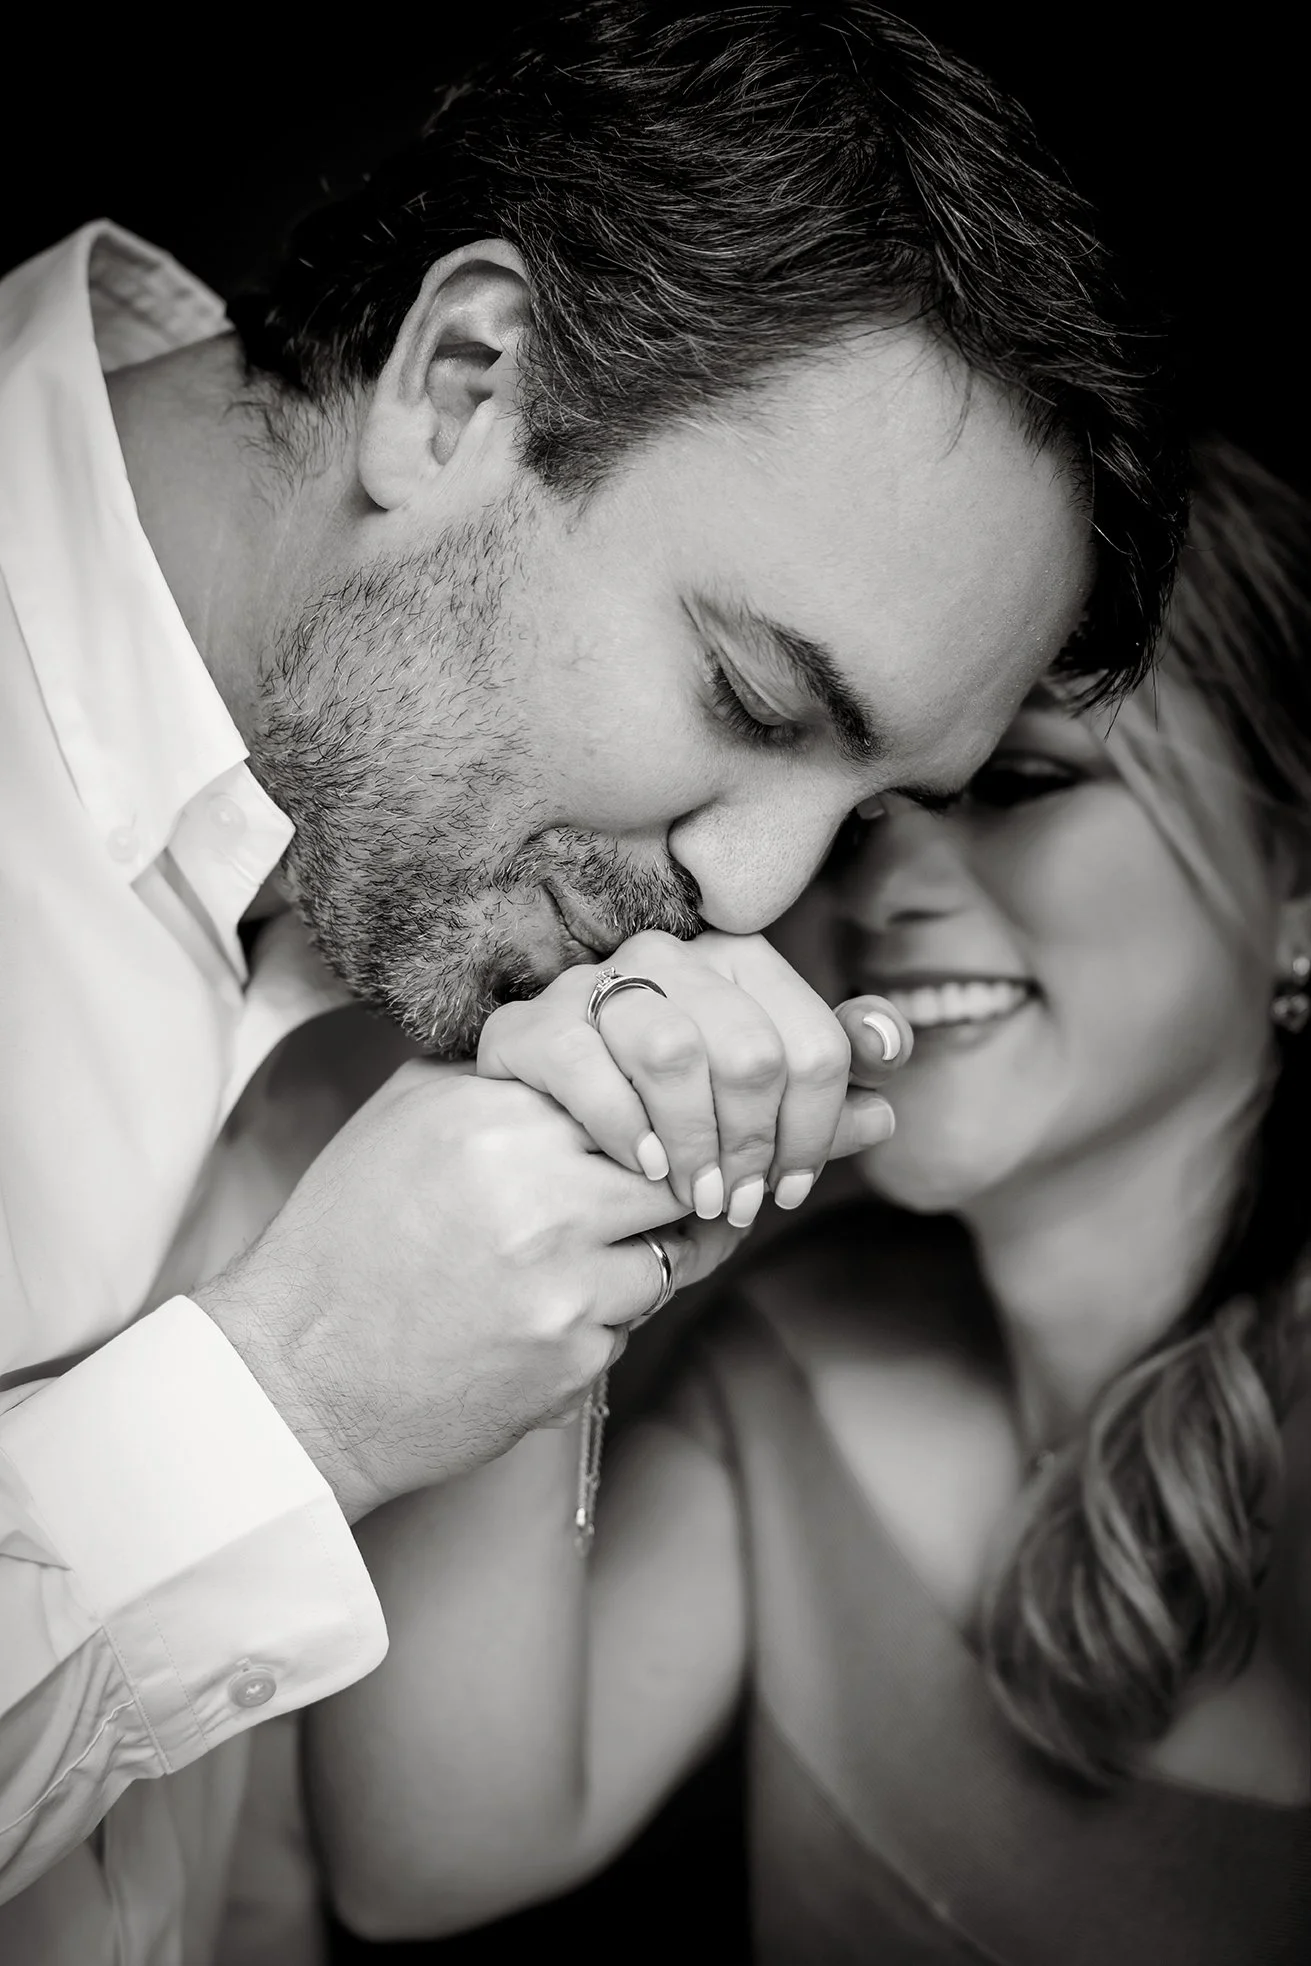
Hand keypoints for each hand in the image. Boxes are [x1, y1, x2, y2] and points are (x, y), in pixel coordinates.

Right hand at [194, 1064, 740, 1520]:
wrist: (297, 1376)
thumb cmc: (345, 1241)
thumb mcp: (403, 1119)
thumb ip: (498, 1078)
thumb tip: (590, 1054)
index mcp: (497, 1120)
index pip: (635, 1095)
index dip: (644, 1122)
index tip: (636, 1143)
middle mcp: (539, 1194)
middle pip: (673, 1174)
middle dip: (665, 1191)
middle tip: (631, 1208)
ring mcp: (563, 1283)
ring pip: (670, 1256)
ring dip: (635, 1263)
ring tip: (564, 1271)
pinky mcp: (572, 1358)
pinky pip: (629, 1327)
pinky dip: (597, 1327)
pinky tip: (531, 1326)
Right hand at [477, 930, 909, 1228]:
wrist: (533, 1129)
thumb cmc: (658, 1115)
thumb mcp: (746, 1107)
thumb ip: (812, 1100)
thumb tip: (885, 1112)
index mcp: (738, 960)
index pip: (816, 1046)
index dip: (818, 1130)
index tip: (793, 1187)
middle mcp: (668, 957)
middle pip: (752, 1053)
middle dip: (754, 1145)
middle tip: (739, 1203)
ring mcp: (592, 985)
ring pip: (675, 1050)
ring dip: (696, 1141)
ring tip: (694, 1194)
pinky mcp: (528, 1027)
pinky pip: (588, 1066)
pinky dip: (625, 1126)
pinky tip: (644, 1167)